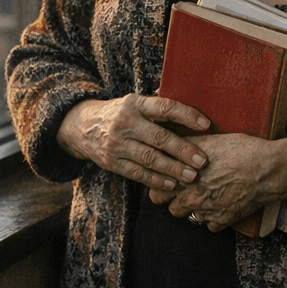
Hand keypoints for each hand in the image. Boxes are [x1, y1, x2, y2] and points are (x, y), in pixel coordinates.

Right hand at [57, 95, 209, 190]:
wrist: (81, 126)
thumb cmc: (119, 113)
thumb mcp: (134, 103)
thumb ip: (157, 109)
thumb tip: (193, 114)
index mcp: (135, 104)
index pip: (164, 107)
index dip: (186, 115)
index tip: (206, 125)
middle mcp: (125, 122)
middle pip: (159, 137)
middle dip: (183, 150)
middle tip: (202, 161)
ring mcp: (116, 144)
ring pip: (149, 159)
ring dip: (172, 169)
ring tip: (191, 176)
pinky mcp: (111, 162)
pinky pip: (137, 173)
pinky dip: (155, 180)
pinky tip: (171, 184)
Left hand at [149, 134, 286, 231]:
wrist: (267, 169)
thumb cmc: (241, 150)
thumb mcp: (210, 140)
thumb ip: (186, 146)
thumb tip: (172, 144)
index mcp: (184, 177)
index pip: (156, 191)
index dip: (161, 185)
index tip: (167, 181)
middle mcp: (192, 196)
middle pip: (170, 208)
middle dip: (175, 200)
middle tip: (184, 190)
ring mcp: (206, 211)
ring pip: (189, 217)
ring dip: (194, 209)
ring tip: (204, 197)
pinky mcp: (222, 221)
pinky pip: (209, 225)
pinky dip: (213, 217)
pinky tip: (220, 204)